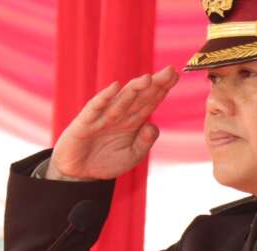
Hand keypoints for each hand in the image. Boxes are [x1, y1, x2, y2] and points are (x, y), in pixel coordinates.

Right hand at [48, 65, 179, 180]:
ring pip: (121, 100)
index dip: (162, 88)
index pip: (150, 101)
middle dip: (155, 84)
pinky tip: (115, 87)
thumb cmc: (107, 161)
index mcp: (132, 121)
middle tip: (171, 71)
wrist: (80, 173)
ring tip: (149, 79)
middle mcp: (119, 114)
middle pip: (139, 96)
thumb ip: (144, 142)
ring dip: (134, 89)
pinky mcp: (85, 122)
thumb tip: (153, 126)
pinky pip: (96, 108)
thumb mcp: (132, 156)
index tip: (175, 75)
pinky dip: (105, 97)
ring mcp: (102, 116)